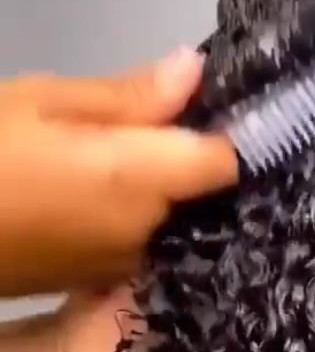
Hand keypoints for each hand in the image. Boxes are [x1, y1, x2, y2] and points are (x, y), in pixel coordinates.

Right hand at [0, 49, 236, 295]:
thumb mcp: (43, 102)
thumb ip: (129, 97)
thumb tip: (196, 72)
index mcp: (139, 181)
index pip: (230, 158)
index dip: (235, 127)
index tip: (230, 100)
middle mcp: (146, 233)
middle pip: (203, 191)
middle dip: (192, 156)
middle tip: (166, 114)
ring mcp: (122, 264)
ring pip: (172, 217)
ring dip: (162, 188)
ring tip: (127, 149)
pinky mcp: (96, 280)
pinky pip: (139, 239)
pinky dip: (134, 214)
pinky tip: (104, 189)